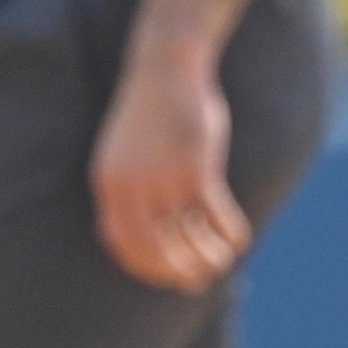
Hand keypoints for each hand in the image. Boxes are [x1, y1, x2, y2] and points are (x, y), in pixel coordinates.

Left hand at [91, 61, 253, 291]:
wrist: (165, 65)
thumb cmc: (152, 109)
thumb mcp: (129, 151)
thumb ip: (132, 187)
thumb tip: (153, 225)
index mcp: (108, 183)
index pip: (120, 242)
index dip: (144, 266)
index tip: (165, 277)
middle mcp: (130, 187)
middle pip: (153, 247)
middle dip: (177, 270)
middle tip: (198, 282)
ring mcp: (162, 179)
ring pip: (186, 235)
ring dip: (207, 256)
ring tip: (222, 262)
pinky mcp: (195, 169)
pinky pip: (213, 215)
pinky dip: (228, 231)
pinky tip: (239, 238)